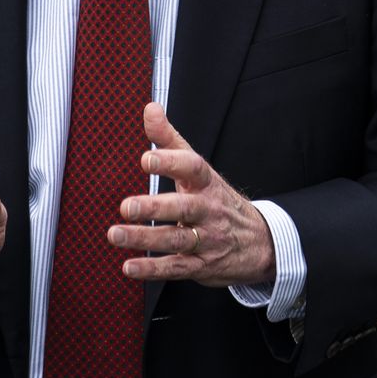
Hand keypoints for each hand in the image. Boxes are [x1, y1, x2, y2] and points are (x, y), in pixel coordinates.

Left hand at [108, 103, 276, 287]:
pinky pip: (176, 268)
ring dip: (144, 238)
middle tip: (126, 206)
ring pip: (176, 239)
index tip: (147, 159)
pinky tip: (130, 267)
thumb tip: (150, 108)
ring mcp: (206, 239)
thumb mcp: (200, 170)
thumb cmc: (218, 201)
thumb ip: (170, 140)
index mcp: (206, 184)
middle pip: (183, 207)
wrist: (260, 242)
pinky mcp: (201, 265)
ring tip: (116, 233)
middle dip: (154, 207)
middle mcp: (207, 210)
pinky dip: (152, 269)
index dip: (170, 163)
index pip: (192, 168)